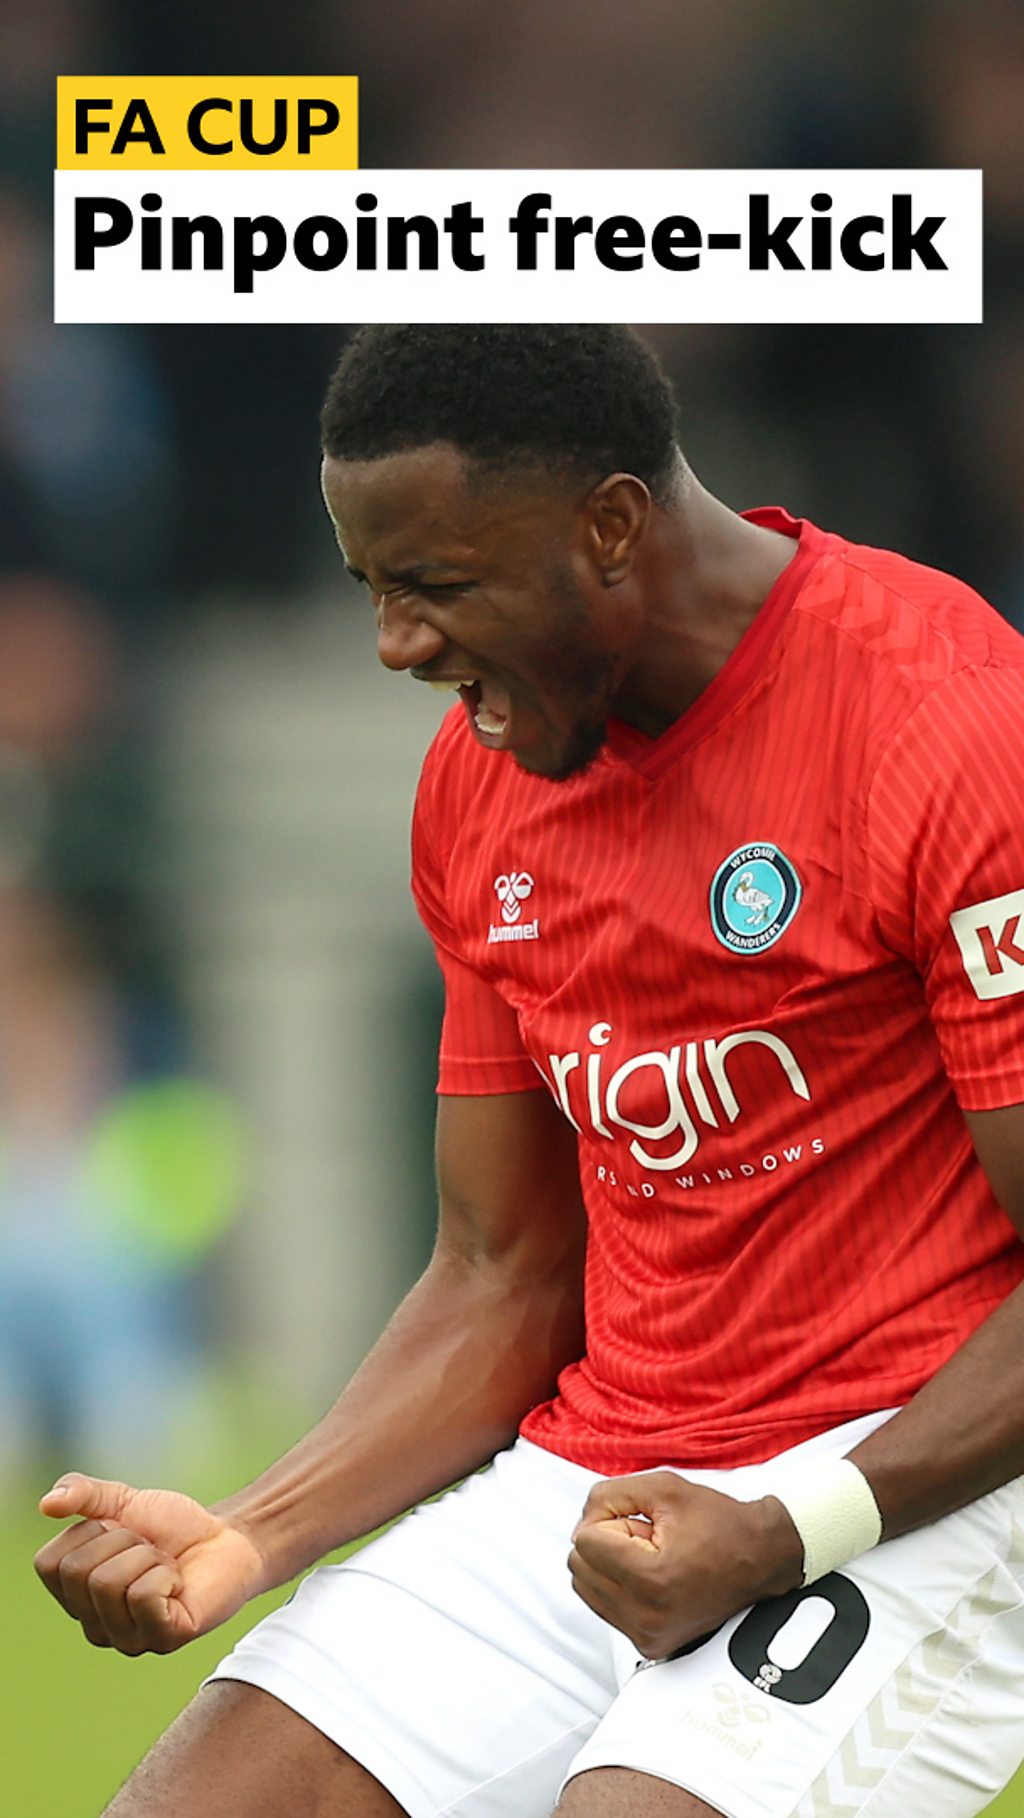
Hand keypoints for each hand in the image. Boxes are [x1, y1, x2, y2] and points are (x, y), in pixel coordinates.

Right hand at [34, 1473, 266, 1656]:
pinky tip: (178, 1583)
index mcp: (74, 1595)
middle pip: (80, 1573)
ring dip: (148, 1557)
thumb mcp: (123, 1501)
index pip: (49, 1564)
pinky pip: (145, 1596)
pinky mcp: (163, 1639)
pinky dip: (166, 1574)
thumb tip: (46, 1504)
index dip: (88, 1532)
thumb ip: (82, 1495)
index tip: (120, 1532)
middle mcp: (93, 1625)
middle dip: (123, 1542)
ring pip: (111, 1583)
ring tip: (165, 1565)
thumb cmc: (172, 1527)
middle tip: (149, 1549)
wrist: (227, 1537)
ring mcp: (126, 1639)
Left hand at [567, 1471, 802, 1658]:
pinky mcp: (650, 1645)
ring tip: (651, 1558)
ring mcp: (648, 1635)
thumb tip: (582, 1521)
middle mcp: (647, 1616)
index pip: (583, 1543)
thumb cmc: (720, 1524)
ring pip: (586, 1589)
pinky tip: (653, 1576)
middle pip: (579, 1567)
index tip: (642, 1523)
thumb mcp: (662, 1488)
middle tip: (647, 1540)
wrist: (760, 1558)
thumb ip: (608, 1494)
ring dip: (611, 1566)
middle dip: (607, 1544)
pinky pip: (604, 1608)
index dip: (610, 1521)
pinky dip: (619, 1586)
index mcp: (651, 1579)